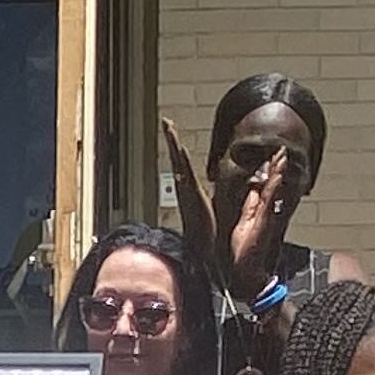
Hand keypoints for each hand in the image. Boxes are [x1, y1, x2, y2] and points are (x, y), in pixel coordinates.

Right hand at [161, 116, 216, 273]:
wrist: (205, 253)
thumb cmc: (207, 237)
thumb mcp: (208, 212)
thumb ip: (205, 202)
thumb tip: (205, 196)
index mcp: (190, 191)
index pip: (182, 165)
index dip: (177, 148)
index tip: (174, 133)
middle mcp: (185, 190)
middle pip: (176, 159)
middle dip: (170, 139)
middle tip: (166, 122)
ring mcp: (186, 192)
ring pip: (178, 162)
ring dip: (173, 144)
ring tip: (169, 126)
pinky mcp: (192, 197)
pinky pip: (185, 174)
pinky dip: (180, 160)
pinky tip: (179, 147)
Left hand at [227, 148, 302, 295]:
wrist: (247, 270)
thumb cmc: (243, 251)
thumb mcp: (243, 222)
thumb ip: (249, 206)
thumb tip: (251, 190)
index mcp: (259, 211)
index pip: (266, 186)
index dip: (270, 171)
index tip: (273, 157)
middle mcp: (266, 211)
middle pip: (273, 184)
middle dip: (277, 167)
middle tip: (281, 151)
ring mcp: (267, 215)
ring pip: (274, 189)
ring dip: (278, 172)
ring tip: (282, 156)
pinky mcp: (264, 221)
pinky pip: (270, 200)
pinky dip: (274, 187)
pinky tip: (277, 176)